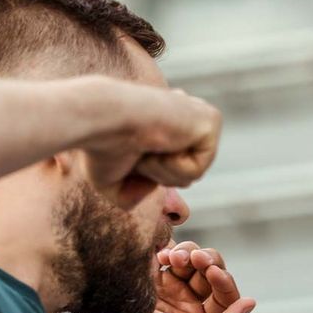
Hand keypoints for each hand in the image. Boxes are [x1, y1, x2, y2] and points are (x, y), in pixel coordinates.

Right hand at [81, 79, 221, 208]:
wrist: (103, 120)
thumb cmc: (100, 146)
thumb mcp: (112, 182)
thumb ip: (133, 196)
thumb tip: (155, 193)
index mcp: (167, 122)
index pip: (170, 167)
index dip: (149, 171)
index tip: (133, 148)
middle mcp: (186, 116)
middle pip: (180, 177)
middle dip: (154, 175)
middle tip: (137, 151)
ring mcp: (200, 117)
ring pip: (189, 176)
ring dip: (161, 172)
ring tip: (147, 145)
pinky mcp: (211, 122)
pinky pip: (197, 171)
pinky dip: (173, 166)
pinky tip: (161, 142)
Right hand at [127, 241, 255, 312]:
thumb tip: (250, 303)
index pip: (226, 293)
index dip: (224, 280)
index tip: (212, 271)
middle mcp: (195, 298)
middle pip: (214, 268)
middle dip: (207, 259)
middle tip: (194, 258)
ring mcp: (176, 282)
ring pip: (195, 255)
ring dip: (188, 252)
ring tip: (171, 258)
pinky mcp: (158, 270)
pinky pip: (172, 250)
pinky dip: (170, 248)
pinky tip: (160, 257)